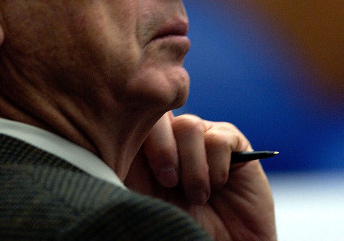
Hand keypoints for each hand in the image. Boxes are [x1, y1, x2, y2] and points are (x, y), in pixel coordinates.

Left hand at [124, 112, 276, 240]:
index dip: (132, 134)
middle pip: (159, 115)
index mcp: (146, 151)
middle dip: (161, 147)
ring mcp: (202, 138)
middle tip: (167, 182)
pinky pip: (219, 138)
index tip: (133, 164)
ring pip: (189, 126)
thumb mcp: (144, 200)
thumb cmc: (179, 228)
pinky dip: (216, 167)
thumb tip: (112, 145)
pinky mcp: (231, 142)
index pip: (132, 122)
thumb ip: (129, 169)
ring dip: (192, 166)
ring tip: (197, 197)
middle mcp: (173, 139)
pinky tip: (218, 187)